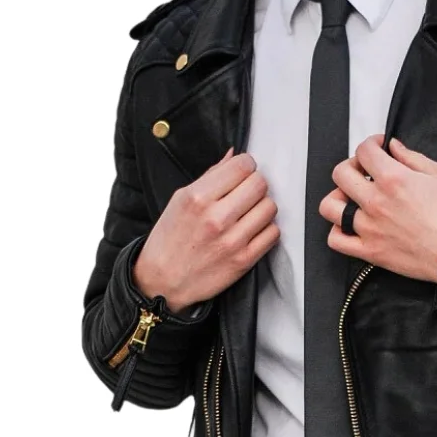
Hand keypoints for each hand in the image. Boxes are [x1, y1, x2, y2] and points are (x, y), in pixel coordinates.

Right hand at [132, 148, 279, 312]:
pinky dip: (266, 229)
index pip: (242, 166)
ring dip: (262, 207)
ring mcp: (233, 240)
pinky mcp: (244, 260)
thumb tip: (235, 155)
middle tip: (246, 193)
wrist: (164, 281)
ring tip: (248, 212)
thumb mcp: (180, 200)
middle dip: (255, 184)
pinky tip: (252, 230)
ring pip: (270, 207)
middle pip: (260, 184)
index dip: (245, 166)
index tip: (242, 173)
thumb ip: (211, 176)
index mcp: (197, 198)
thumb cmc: (171, 239)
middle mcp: (216, 218)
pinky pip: (273, 233)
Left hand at [318, 135, 436, 283]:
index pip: (364, 150)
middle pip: (340, 173)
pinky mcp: (370, 251)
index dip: (370, 143)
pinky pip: (336, 240)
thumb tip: (394, 147)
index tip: (378, 148)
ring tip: (351, 198)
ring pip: (330, 206)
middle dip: (351, 166)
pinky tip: (349, 226)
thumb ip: (413, 157)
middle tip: (363, 171)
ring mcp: (369, 227)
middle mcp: (376, 201)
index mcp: (394, 179)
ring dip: (338, 197)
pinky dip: (337, 232)